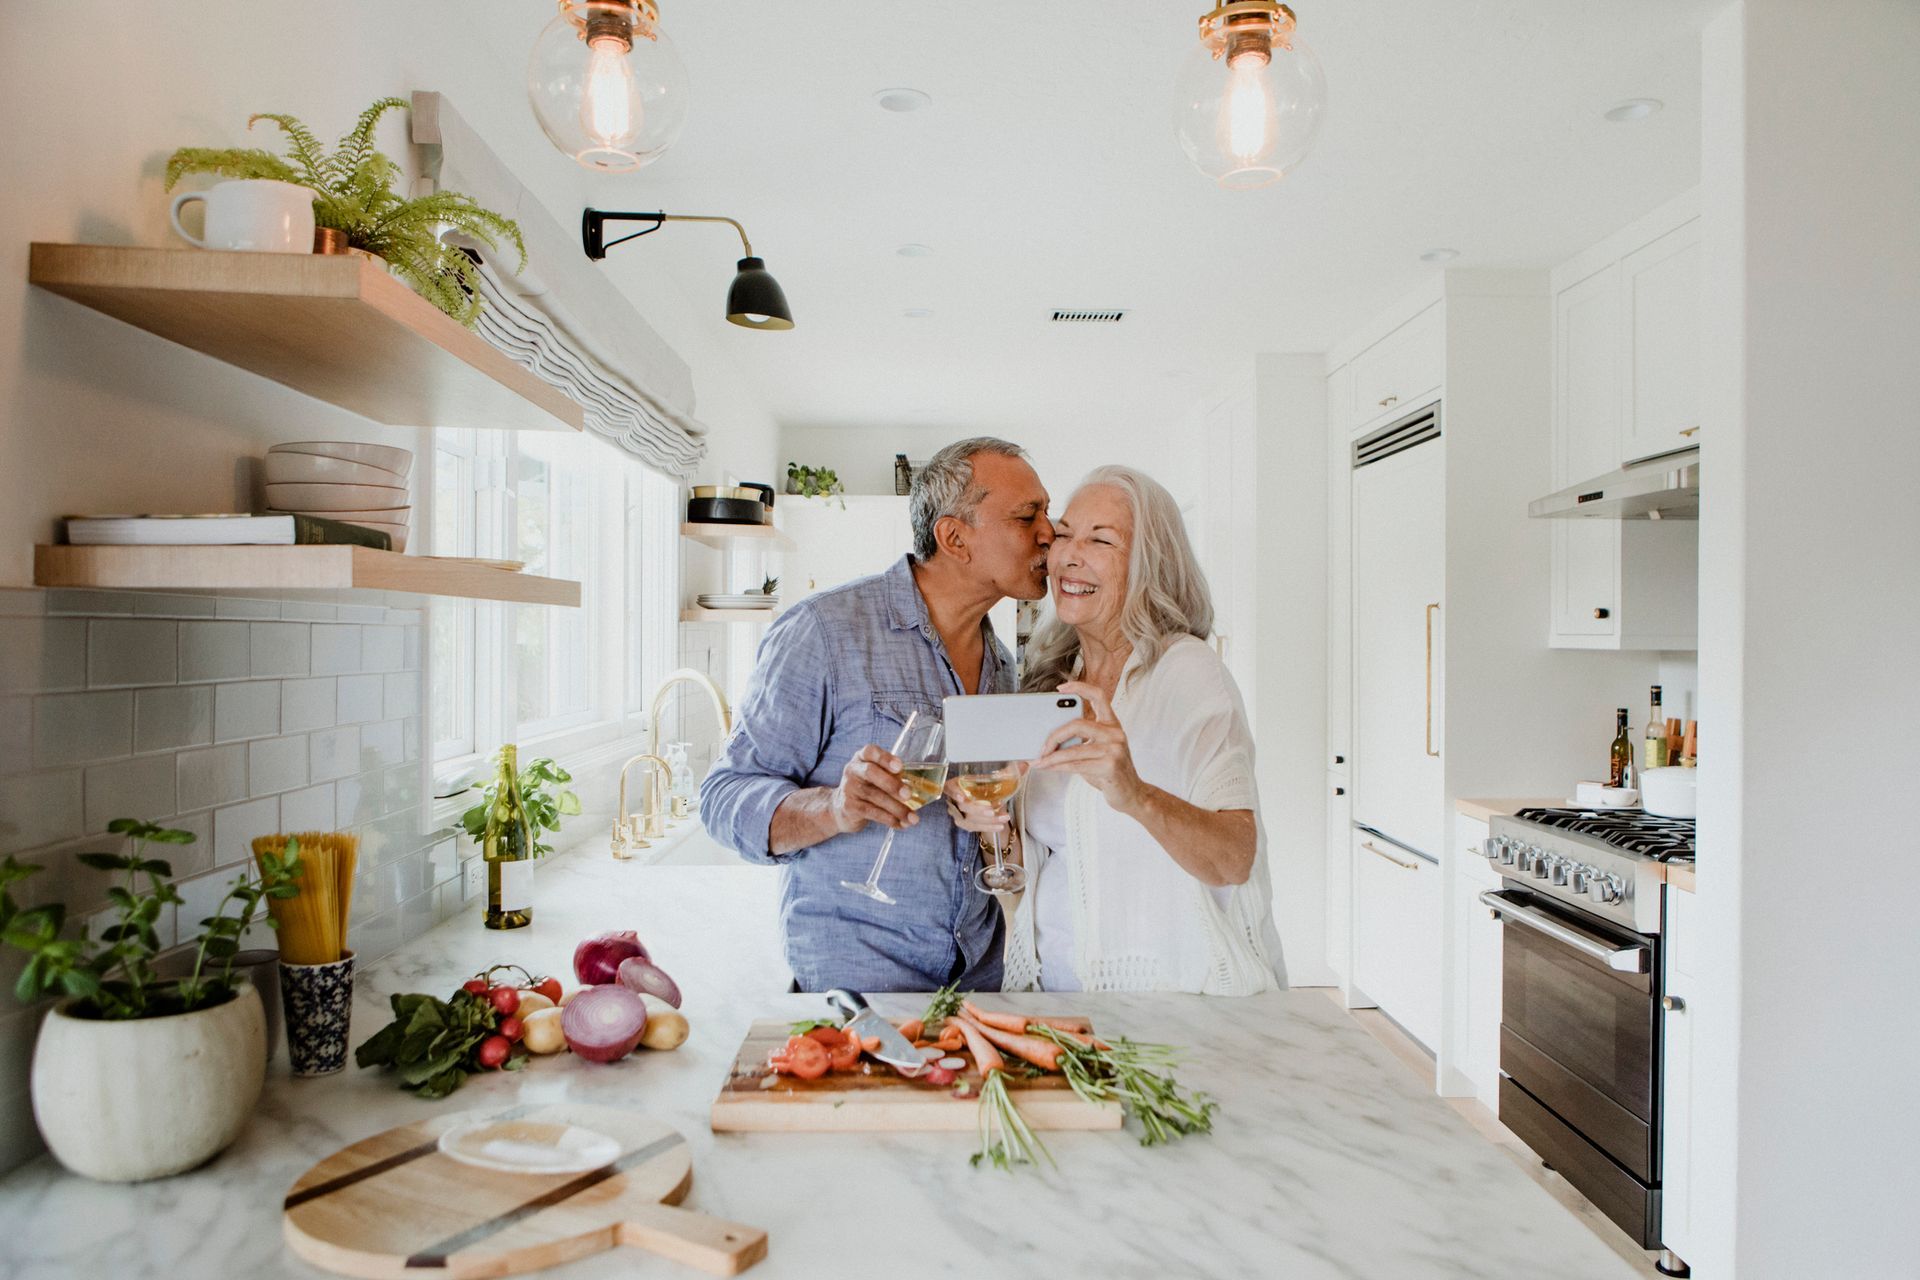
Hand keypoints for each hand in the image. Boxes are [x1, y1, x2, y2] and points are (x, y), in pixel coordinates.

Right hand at [829, 744, 919, 833]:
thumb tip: (920, 785)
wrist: (841, 808)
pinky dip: (889, 819)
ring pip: (875, 796)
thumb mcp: (876, 776)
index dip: (885, 758)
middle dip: (892, 784)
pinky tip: (901, 823)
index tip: (899, 766)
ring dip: (897, 808)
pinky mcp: (849, 807)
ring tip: (913, 818)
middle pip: (871, 773)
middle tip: (908, 794)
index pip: (870, 751)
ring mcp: (849, 788)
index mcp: (862, 758)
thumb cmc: (867, 788)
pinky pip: (872, 813)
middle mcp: (853, 770)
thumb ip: (892, 775)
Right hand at [943, 763, 1026, 834]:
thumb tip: (1025, 764)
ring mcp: (958, 813)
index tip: (962, 798)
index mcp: (956, 783)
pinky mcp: (965, 823)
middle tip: (993, 810)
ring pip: (969, 820)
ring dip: (987, 821)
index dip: (953, 792)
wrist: (983, 799)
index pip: (949, 787)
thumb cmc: (984, 785)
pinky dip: (988, 827)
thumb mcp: (994, 777)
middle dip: (978, 809)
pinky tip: (1000, 826)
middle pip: (963, 807)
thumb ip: (1008, 772)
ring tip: (1004, 818)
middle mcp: (954, 798)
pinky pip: (975, 828)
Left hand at [1032, 681, 1146, 810]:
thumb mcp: (1100, 749)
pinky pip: (1075, 765)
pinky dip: (1058, 767)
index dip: (1080, 687)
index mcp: (1113, 724)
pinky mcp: (1110, 767)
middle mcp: (1116, 733)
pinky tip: (1048, 767)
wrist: (1132, 793)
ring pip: (1073, 749)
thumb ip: (1082, 740)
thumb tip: (1049, 739)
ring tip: (1038, 760)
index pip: (1098, 696)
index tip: (1060, 689)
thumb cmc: (1110, 771)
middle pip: (1077, 724)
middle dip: (1054, 735)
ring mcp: (1114, 750)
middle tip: (1042, 746)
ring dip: (1051, 757)